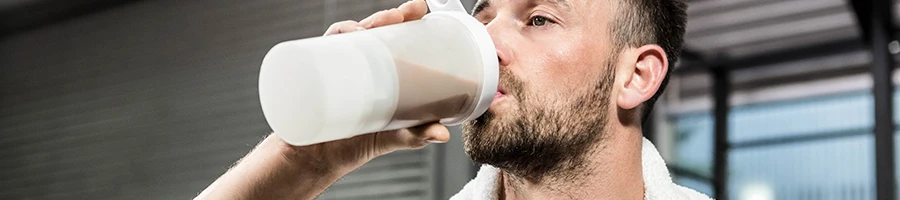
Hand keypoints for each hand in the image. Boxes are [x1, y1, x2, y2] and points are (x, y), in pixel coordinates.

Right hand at [195, 1, 448, 198]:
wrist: (316, 161)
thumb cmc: (356, 144)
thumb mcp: (393, 138)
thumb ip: (416, 136)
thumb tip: (442, 135)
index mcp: (380, 71)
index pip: (394, 37)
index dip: (405, 19)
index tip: (419, 9)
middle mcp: (358, 65)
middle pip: (371, 30)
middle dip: (385, 17)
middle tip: (399, 16)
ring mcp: (335, 69)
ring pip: (344, 37)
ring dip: (355, 26)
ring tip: (365, 32)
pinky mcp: (313, 77)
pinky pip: (316, 53)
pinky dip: (327, 43)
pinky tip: (337, 43)